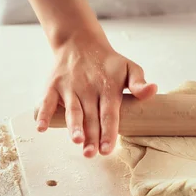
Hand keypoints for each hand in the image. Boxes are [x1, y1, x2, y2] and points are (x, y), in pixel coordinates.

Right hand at [36, 35, 156, 157]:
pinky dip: (44, 114)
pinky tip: (42, 128)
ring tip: (77, 141)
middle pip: (91, 116)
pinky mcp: (53, 86)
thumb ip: (139, 83)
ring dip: (73, 126)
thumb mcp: (129, 68)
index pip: (110, 113)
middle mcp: (88, 88)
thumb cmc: (108, 62)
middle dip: (92, 136)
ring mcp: (70, 87)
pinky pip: (47, 101)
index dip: (109, 131)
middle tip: (92, 154)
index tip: (107, 148)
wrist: (80, 42)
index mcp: (108, 87)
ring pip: (72, 110)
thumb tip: (153, 90)